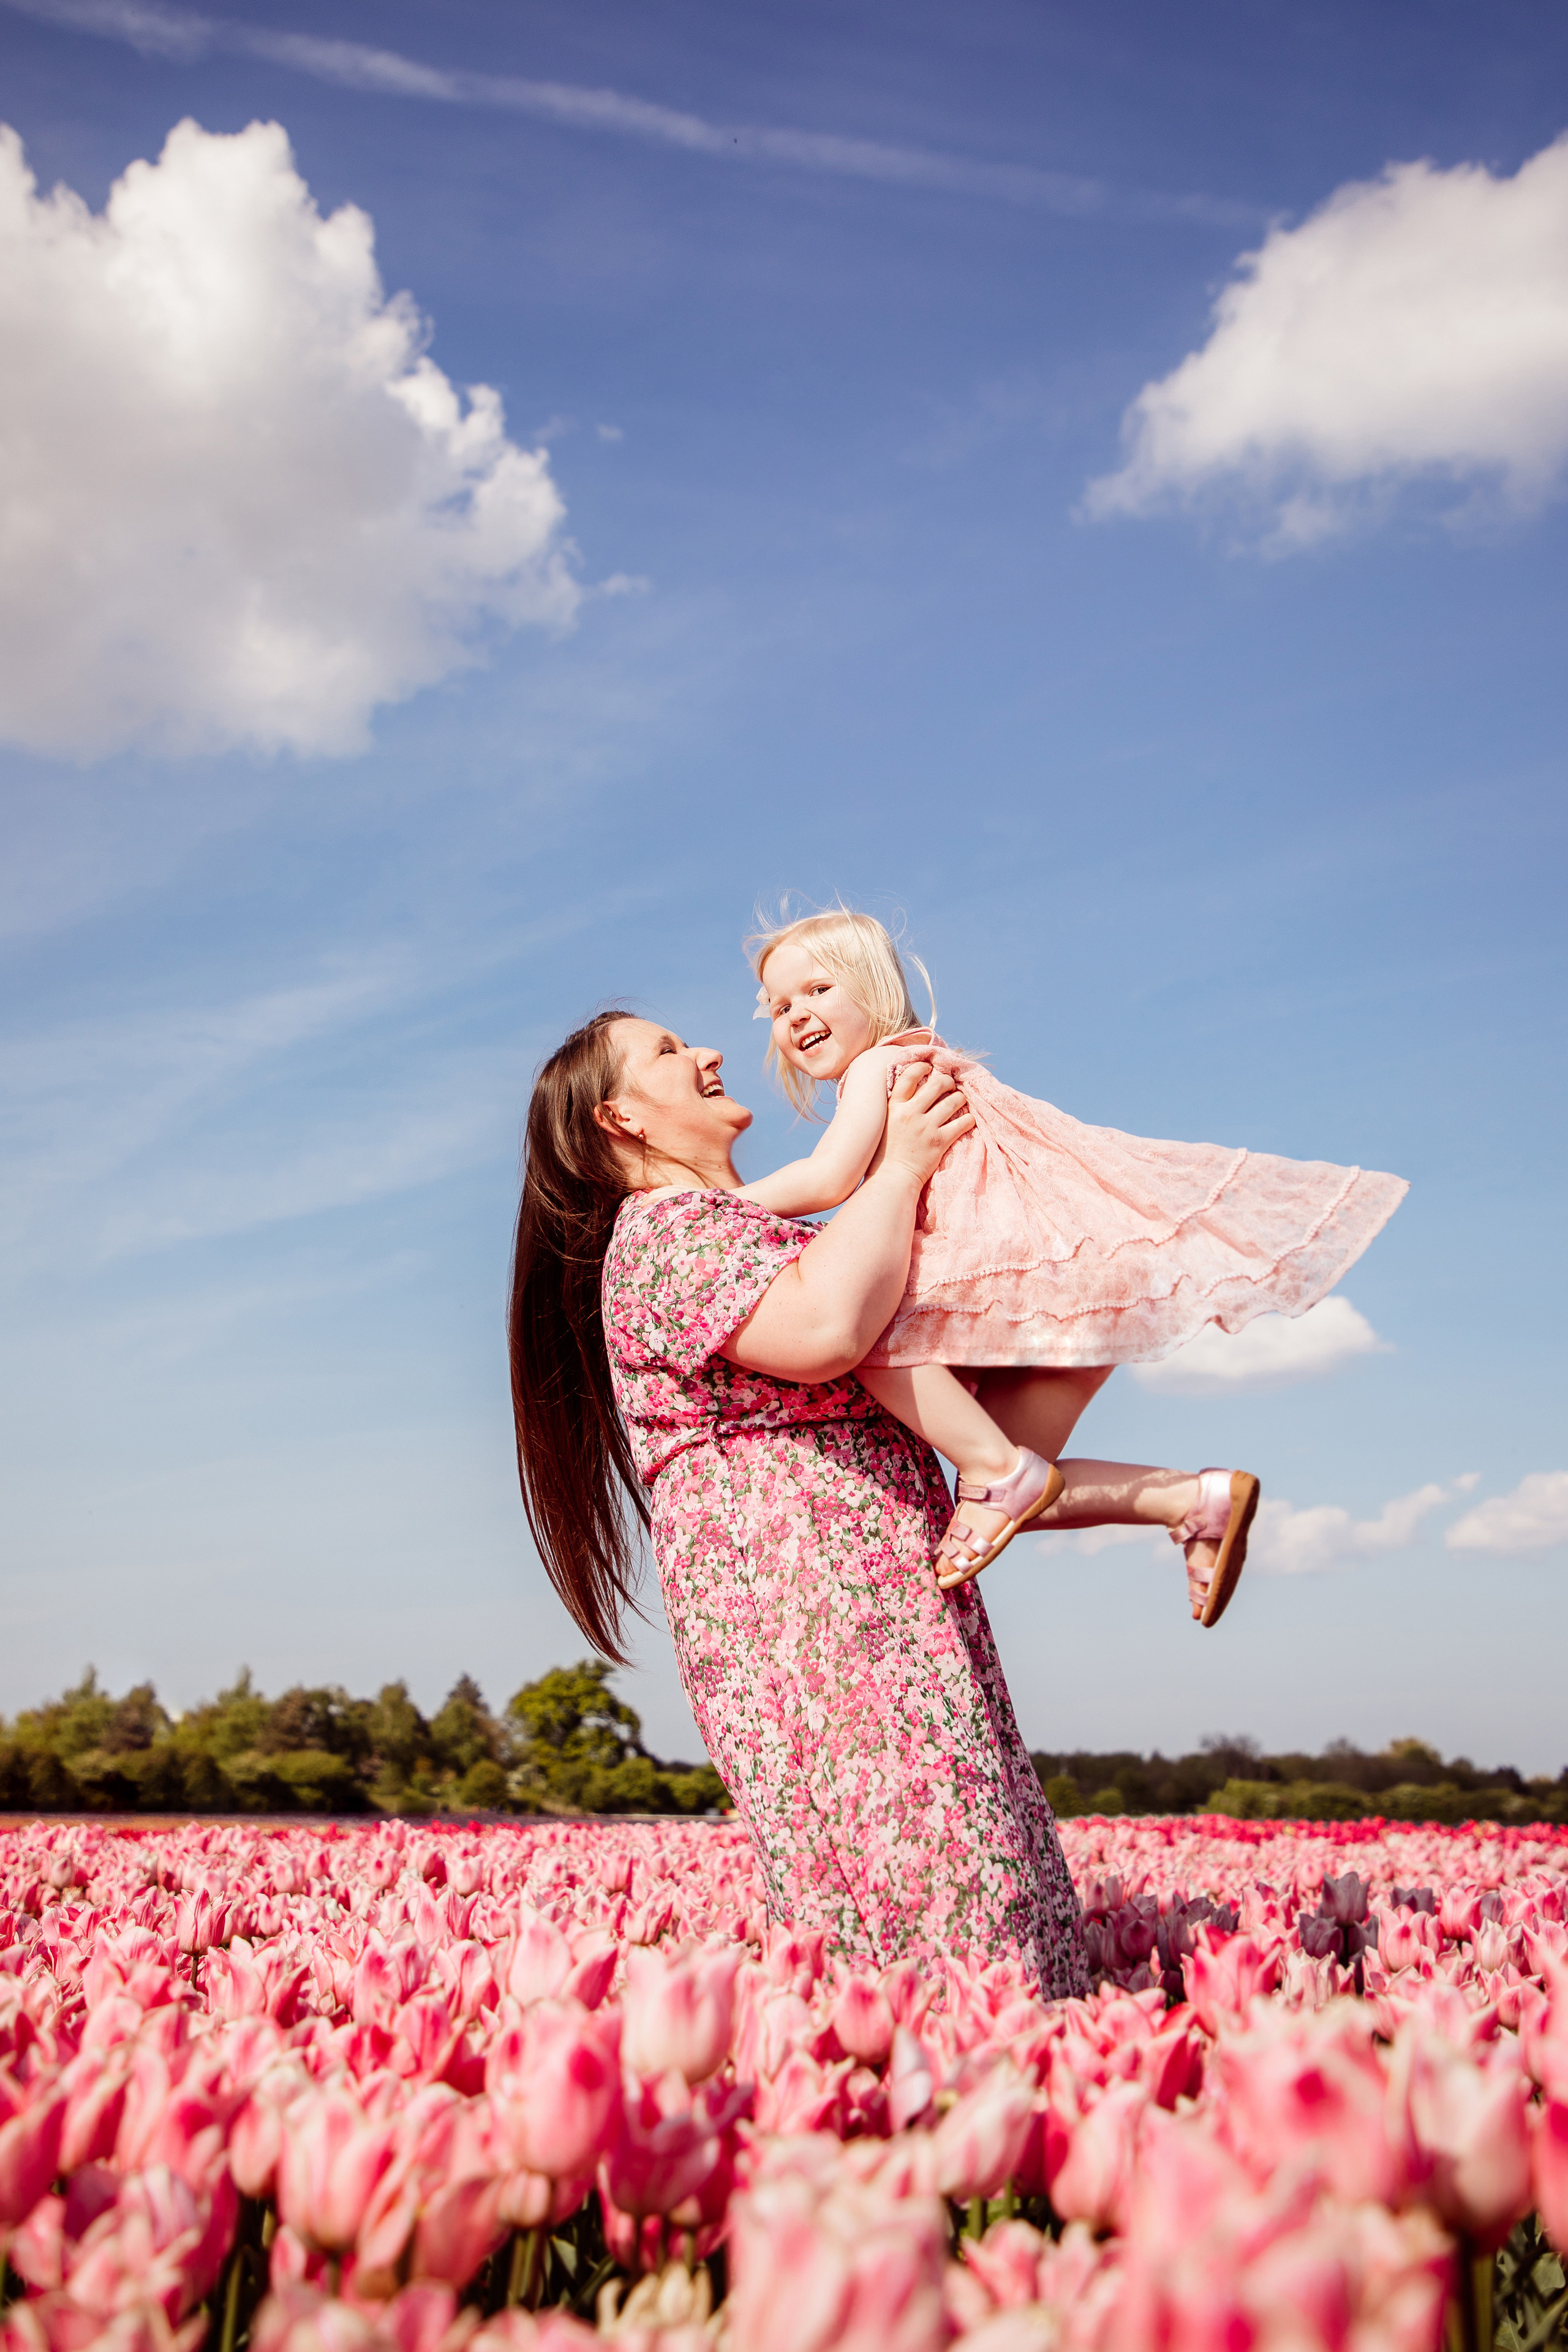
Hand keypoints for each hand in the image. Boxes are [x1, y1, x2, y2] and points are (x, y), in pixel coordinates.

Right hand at [878, 1061, 973, 1186]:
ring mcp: (926, 1127)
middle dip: (948, 1081)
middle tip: (950, 1085)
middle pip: (937, 1084)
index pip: (910, 1075)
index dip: (923, 1066)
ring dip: (960, 1098)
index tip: (930, 1068)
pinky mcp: (940, 1142)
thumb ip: (895, 1105)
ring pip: (953, 1101)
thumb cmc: (885, 1153)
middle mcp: (910, 1113)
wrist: (892, 1179)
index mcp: (894, 1107)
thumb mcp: (883, 1123)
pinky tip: (967, 1120)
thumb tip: (908, 1087)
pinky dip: (968, 1119)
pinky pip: (963, 1123)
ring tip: (959, 1100)